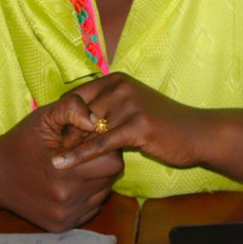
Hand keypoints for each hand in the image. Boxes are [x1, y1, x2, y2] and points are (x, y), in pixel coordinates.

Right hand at [0, 93, 123, 232]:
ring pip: (102, 194)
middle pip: (110, 179)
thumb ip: (71, 109)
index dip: (104, 147)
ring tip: (75, 167)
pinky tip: (68, 184)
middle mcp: (67, 201)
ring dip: (95, 179)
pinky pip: (90, 208)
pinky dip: (86, 195)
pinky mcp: (64, 227)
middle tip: (84, 152)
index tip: (88, 140)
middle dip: (102, 162)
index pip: (112, 162)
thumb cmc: (21, 142)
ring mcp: (66, 217)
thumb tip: (96, 121)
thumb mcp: (43, 117)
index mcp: (65, 174)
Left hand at [52, 73, 206, 172]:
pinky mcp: (136, 126)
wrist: (198, 133)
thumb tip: (75, 120)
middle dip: (62, 134)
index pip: (75, 96)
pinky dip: (79, 155)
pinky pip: (100, 143)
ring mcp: (128, 105)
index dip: (61, 117)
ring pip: (86, 129)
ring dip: (68, 147)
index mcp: (115, 79)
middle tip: (44, 152)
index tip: (48, 136)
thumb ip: (106, 108)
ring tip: (49, 162)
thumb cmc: (162, 123)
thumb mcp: (131, 107)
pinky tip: (63, 164)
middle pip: (78, 112)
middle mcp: (119, 87)